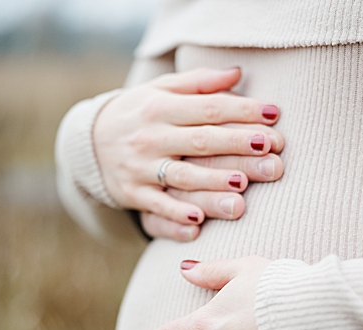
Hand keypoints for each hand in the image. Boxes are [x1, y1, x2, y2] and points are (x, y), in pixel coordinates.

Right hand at [93, 67, 283, 231]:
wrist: (87, 143)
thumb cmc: (140, 114)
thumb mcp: (162, 91)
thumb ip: (200, 83)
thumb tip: (237, 73)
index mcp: (161, 107)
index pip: (209, 108)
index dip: (243, 110)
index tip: (275, 113)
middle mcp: (151, 136)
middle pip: (201, 140)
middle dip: (236, 144)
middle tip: (269, 148)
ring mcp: (140, 167)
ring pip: (182, 176)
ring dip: (212, 182)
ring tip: (241, 185)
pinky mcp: (132, 194)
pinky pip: (156, 207)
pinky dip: (175, 216)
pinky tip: (199, 222)